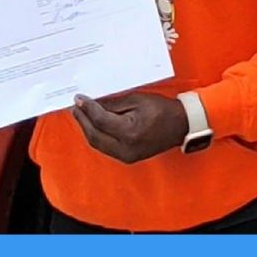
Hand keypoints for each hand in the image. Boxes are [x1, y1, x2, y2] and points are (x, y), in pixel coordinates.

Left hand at [71, 91, 188, 163]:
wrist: (181, 126)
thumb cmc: (162, 110)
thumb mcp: (137, 100)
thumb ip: (113, 103)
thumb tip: (92, 102)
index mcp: (130, 132)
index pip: (100, 121)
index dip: (87, 109)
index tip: (78, 99)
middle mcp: (126, 148)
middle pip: (94, 135)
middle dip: (82, 120)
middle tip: (75, 107)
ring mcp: (126, 156)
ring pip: (97, 143)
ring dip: (87, 129)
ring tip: (80, 114)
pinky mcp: (127, 158)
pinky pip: (105, 147)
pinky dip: (96, 135)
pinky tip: (93, 125)